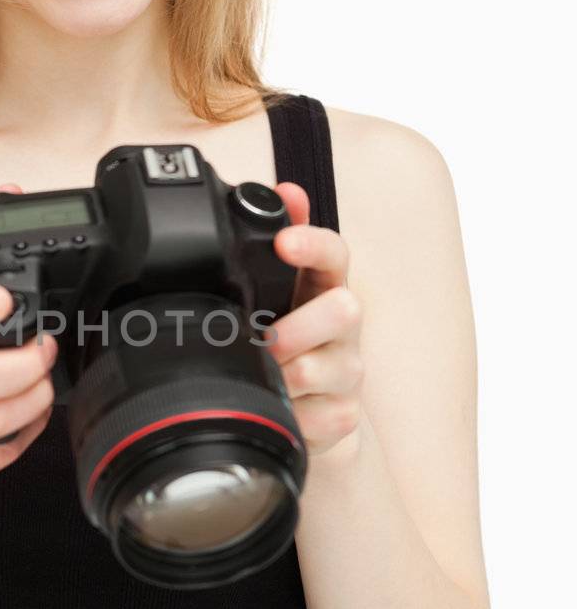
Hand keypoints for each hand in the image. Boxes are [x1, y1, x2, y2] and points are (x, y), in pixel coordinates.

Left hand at [264, 182, 364, 461]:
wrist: (298, 408)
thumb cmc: (276, 341)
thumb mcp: (265, 294)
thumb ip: (267, 244)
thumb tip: (281, 191)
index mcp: (323, 287)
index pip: (334, 253)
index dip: (313, 244)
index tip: (285, 242)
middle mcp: (343, 325)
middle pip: (346, 310)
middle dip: (297, 327)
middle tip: (262, 341)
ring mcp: (349, 371)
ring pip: (324, 369)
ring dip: (284, 376)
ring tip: (260, 378)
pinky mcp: (345, 414)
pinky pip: (320, 417)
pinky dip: (291, 416)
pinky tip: (279, 411)